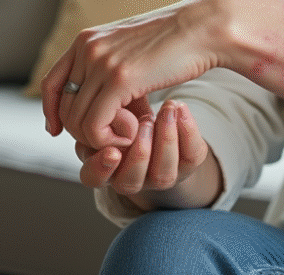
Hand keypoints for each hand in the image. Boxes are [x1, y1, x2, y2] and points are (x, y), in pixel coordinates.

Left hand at [41, 0, 230, 148]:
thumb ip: (107, 65)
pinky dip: (110, 140)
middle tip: (116, 133)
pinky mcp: (120, 79)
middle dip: (84, 129)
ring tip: (130, 130)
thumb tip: (93, 92)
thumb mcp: (129, 49)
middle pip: (64, 107)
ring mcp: (102, 62)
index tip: (59, 130)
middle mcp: (87, 48)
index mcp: (86, 39)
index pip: (51, 83)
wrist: (202, 26)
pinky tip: (134, 131)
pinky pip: (95, 127)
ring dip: (102, 136)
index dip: (52, 111)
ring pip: (77, 121)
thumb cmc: (174, 41)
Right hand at [74, 99, 211, 206]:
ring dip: (165, 141)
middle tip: (145, 122)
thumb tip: (106, 102)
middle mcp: (129, 177)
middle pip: (129, 182)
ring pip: (163, 175)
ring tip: (167, 110)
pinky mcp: (187, 164)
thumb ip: (103, 110)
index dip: (101, 167)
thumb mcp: (111, 108)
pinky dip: (187, 130)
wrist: (161, 115)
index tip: (112, 150)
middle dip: (139, 153)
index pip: (92, 177)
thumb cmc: (127, 111)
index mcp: (102, 164)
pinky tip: (180, 108)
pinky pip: (191, 155)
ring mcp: (159, 175)